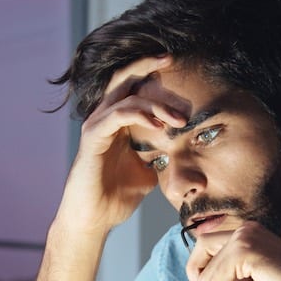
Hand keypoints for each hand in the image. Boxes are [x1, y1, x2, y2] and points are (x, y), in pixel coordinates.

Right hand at [56, 55, 188, 234]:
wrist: (94, 219)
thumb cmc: (116, 196)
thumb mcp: (148, 170)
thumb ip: (161, 154)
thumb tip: (187, 150)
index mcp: (116, 121)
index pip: (133, 85)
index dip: (152, 71)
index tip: (178, 67)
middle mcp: (104, 117)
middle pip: (124, 77)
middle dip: (148, 65)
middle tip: (173, 60)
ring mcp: (96, 126)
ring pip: (124, 95)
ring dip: (155, 102)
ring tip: (178, 117)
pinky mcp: (93, 138)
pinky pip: (117, 115)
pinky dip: (139, 115)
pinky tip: (158, 126)